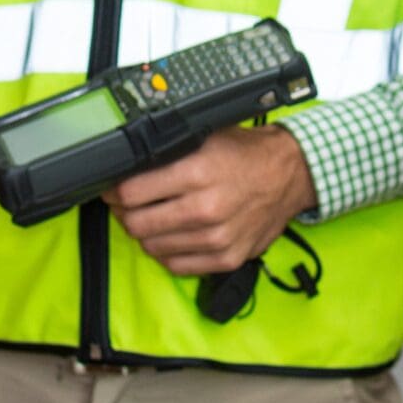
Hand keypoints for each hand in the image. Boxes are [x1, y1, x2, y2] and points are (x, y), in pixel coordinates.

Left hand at [105, 125, 316, 274]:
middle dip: (125, 214)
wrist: (290, 176)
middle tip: (127, 206)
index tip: (112, 189)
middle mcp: (206, 208)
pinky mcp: (226, 258)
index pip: (132, 193)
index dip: (114, 191)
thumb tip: (128, 164)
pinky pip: (176, 265)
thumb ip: (168, 152)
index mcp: (198, 172)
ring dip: (146, 233)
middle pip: (137, 224)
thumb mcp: (205, 138)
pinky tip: (172, 236)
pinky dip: (167, 252)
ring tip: (152, 218)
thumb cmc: (246, 155)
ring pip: (153, 247)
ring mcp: (216, 238)